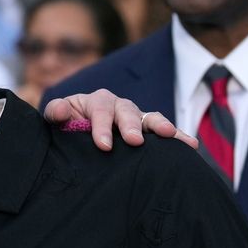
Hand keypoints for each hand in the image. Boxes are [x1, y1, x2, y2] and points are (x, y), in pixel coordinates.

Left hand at [43, 89, 197, 150]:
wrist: (78, 133)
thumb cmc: (68, 125)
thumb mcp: (58, 117)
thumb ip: (56, 112)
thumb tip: (61, 111)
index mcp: (97, 101)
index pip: (100, 110)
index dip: (101, 127)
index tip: (103, 145)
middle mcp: (119, 106)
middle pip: (127, 112)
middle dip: (131, 126)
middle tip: (134, 141)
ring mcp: (136, 118)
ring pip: (150, 119)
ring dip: (161, 126)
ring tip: (171, 135)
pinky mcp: (147, 132)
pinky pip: (164, 133)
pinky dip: (177, 137)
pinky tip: (191, 145)